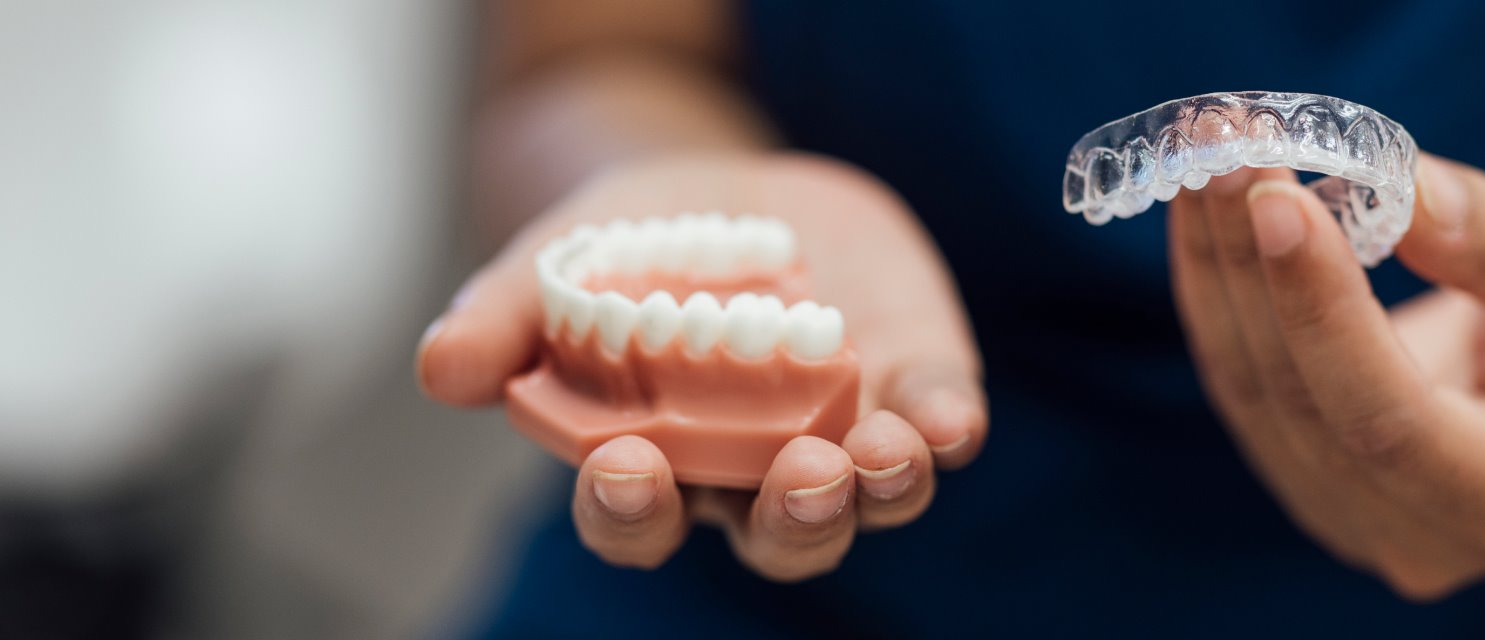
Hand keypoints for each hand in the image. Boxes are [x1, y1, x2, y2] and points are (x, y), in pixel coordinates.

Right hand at [417, 153, 985, 580]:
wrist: (726, 196)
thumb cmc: (628, 253)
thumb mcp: (554, 267)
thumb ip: (501, 318)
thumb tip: (442, 368)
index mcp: (659, 466)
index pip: (641, 520)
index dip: (631, 510)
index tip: (627, 467)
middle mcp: (757, 473)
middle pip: (780, 533)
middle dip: (794, 518)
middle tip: (801, 478)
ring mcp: (843, 433)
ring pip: (869, 495)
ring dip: (883, 485)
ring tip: (884, 452)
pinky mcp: (912, 380)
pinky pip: (938, 420)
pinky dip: (948, 425)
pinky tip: (950, 419)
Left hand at [1169, 156, 1484, 598]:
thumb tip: (1400, 187)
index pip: (1387, 423)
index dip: (1323, 313)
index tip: (1281, 201)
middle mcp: (1416, 538)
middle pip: (1300, 401)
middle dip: (1252, 263)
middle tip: (1227, 146)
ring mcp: (1348, 519)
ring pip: (1250, 390)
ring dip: (1217, 262)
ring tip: (1209, 151)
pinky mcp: (1303, 477)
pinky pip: (1238, 379)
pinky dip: (1215, 284)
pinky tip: (1206, 207)